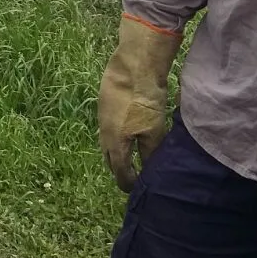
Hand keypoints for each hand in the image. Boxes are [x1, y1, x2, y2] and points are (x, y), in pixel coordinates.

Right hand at [97, 15, 182, 191]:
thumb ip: (151, 153)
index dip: (129, 183)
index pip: (120, 173)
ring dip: (118, 155)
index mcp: (116, 145)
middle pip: (110, 161)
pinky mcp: (104, 107)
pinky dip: (117, 140)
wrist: (131, 68)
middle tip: (134, 176)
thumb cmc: (144, 102)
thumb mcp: (154, 131)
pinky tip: (128, 134)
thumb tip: (150, 170)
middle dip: (121, 172)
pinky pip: (108, 131)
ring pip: (107, 145)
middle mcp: (104, 135)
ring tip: (132, 157)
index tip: (139, 189)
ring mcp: (102, 120)